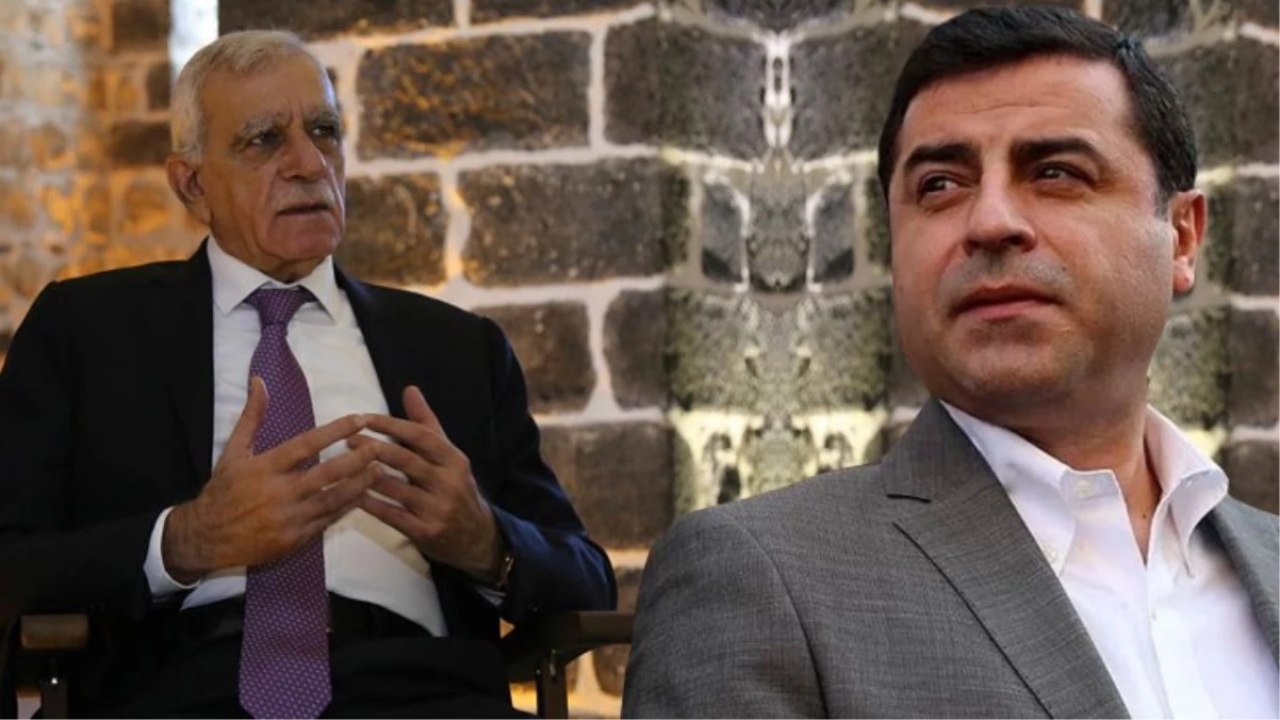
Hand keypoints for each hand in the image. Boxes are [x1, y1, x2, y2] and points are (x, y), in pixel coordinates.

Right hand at [162, 376, 380, 582]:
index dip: (337, 430)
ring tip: (379, 470)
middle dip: (357, 460)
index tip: (360, 419)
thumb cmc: (223, 491)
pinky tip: (362, 496)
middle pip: (327, 473)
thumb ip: (252, 417)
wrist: (206, 538)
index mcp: (266, 467)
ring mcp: (289, 518)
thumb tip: (260, 381)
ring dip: (359, 484)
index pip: (308, 443)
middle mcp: (280, 492)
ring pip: (333, 498)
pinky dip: (346, 507)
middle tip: (379, 447)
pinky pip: (327, 520)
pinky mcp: (295, 539)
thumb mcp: (233, 451)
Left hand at [350, 386, 505, 582]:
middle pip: (405, 460)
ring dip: (366, 477)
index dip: (390, 425)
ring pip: (395, 489)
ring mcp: (437, 508)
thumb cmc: (455, 488)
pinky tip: (353, 496)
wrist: (476, 537)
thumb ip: (426, 423)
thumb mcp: (448, 455)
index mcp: (454, 459)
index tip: (364, 418)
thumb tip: (409, 389)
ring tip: (343, 467)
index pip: (420, 435)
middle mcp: (448, 482)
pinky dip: (371, 505)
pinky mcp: (426, 532)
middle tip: (347, 439)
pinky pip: (392, 515)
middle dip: (373, 448)